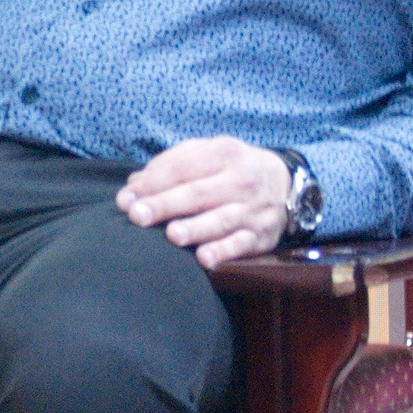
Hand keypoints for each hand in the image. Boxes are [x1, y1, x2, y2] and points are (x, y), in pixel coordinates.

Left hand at [117, 136, 291, 267]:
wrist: (286, 185)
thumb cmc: (233, 169)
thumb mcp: (209, 154)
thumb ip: (172, 164)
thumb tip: (134, 184)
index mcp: (223, 153)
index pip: (183, 167)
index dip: (152, 183)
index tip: (126, 199)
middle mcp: (240, 181)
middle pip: (198, 193)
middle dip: (166, 205)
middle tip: (138, 216)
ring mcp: (252, 210)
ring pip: (221, 220)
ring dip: (196, 228)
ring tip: (172, 235)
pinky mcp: (261, 236)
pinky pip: (241, 245)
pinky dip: (224, 252)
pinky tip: (204, 259)